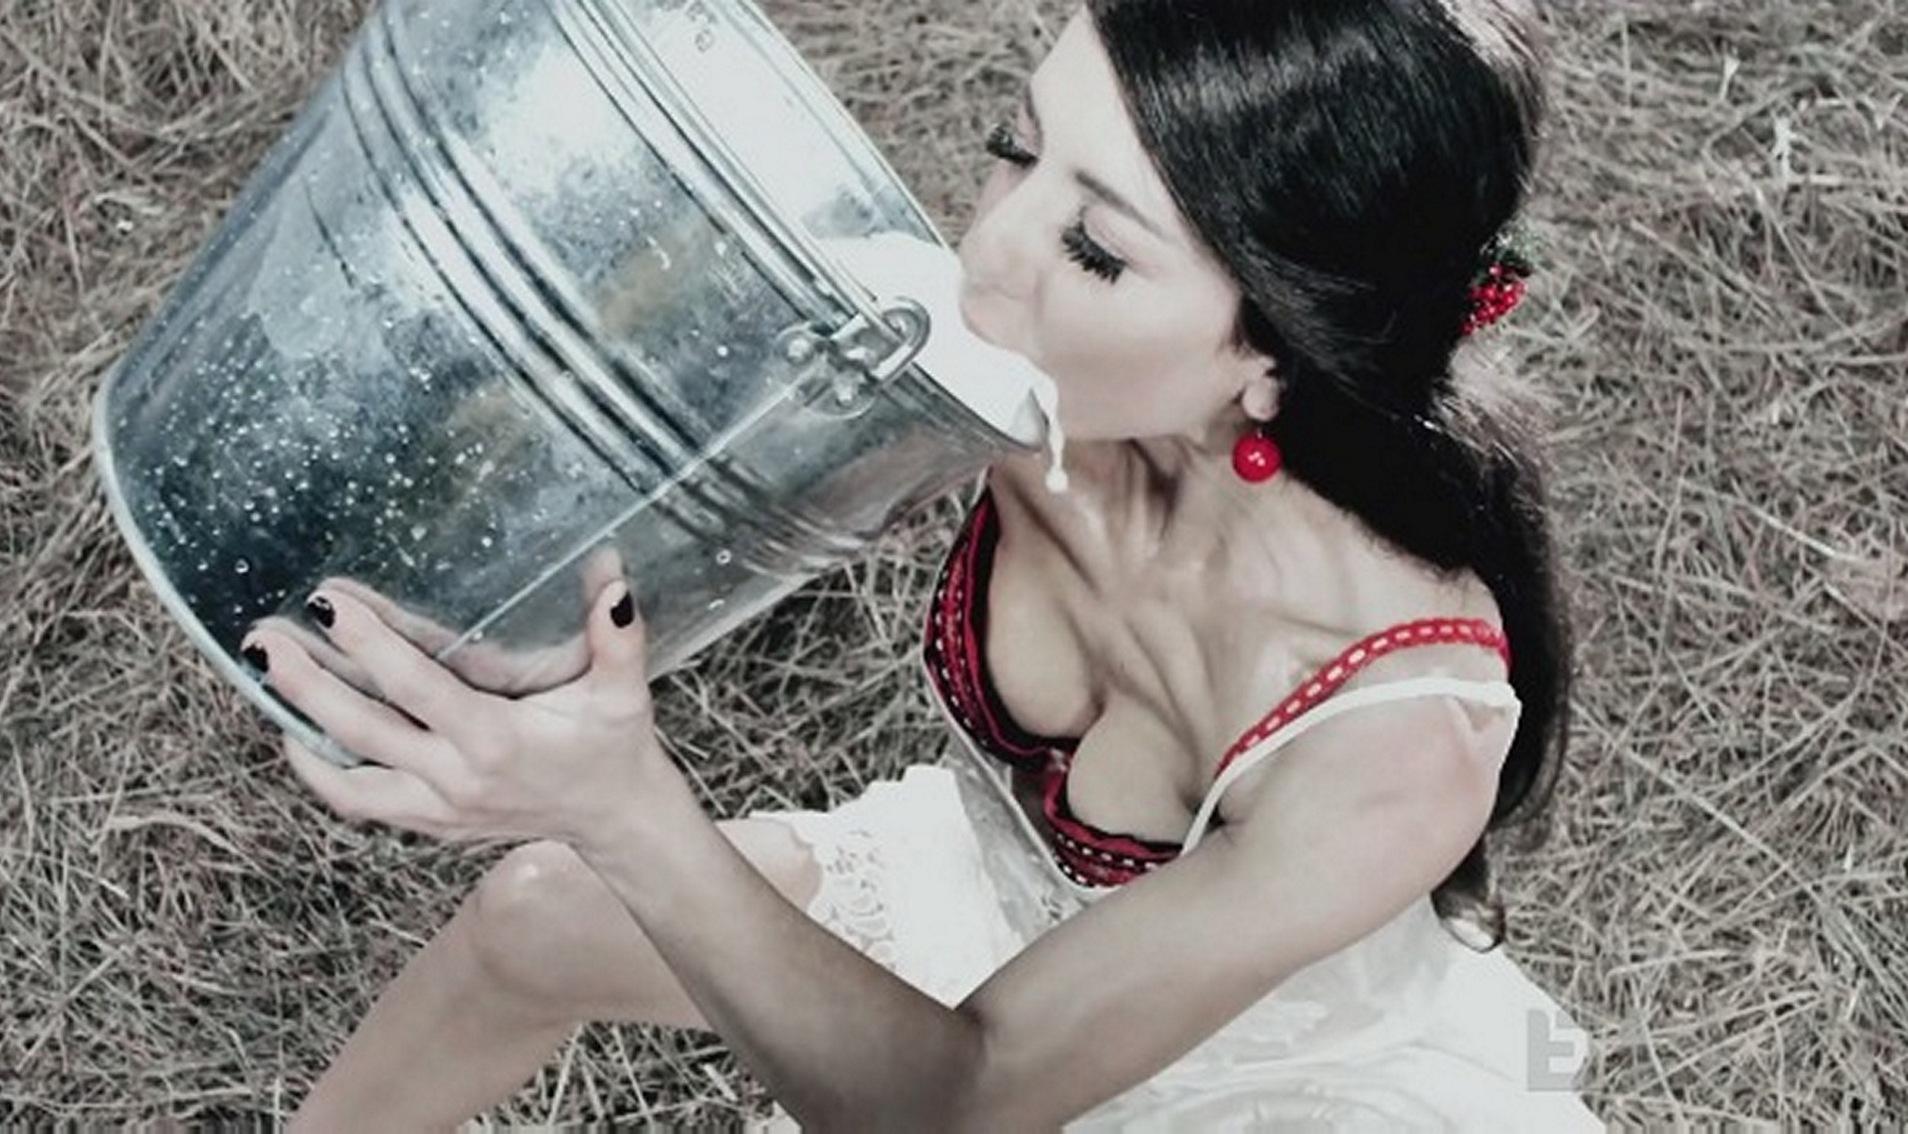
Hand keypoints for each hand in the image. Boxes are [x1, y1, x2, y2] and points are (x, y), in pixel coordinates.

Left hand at [241, 569, 675, 847]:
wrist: (612, 818)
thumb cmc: (615, 745)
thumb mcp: (624, 692)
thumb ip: (619, 640)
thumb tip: (614, 581)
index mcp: (496, 739)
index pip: (415, 687)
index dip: (367, 644)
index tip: (328, 602)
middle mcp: (456, 778)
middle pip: (361, 729)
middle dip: (305, 680)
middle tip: (263, 635)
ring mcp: (437, 808)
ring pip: (346, 774)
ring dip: (299, 724)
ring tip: (266, 673)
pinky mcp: (428, 823)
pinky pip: (358, 799)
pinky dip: (320, 770)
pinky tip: (296, 730)